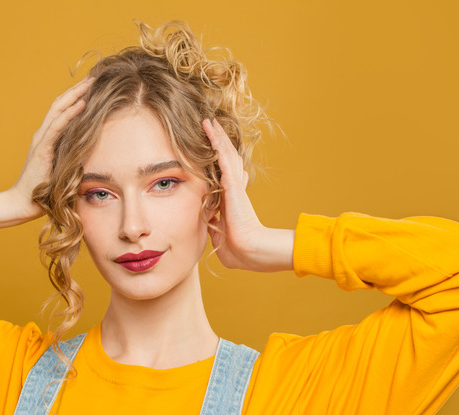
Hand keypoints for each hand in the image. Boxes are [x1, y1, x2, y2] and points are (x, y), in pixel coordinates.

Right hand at [8, 76, 93, 219]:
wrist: (24, 202)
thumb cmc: (44, 189)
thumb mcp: (63, 168)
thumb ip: (73, 156)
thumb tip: (93, 153)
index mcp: (47, 137)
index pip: (62, 110)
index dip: (75, 96)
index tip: (91, 86)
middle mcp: (43, 134)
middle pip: (60, 103)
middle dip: (77, 89)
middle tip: (93, 76)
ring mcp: (41, 140)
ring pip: (59, 109)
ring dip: (75, 95)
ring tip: (90, 83)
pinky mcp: (43, 149)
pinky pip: (58, 127)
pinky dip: (70, 114)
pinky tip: (82, 104)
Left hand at [203, 118, 293, 271]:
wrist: (249, 252)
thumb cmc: (238, 251)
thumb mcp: (221, 237)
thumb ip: (216, 228)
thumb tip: (213, 225)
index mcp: (231, 201)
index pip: (224, 176)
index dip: (219, 161)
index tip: (212, 152)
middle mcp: (234, 189)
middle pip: (226, 159)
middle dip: (218, 142)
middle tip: (210, 126)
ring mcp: (234, 184)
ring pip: (225, 153)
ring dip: (217, 136)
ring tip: (209, 120)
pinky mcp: (233, 183)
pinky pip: (223, 156)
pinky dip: (216, 140)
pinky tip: (209, 127)